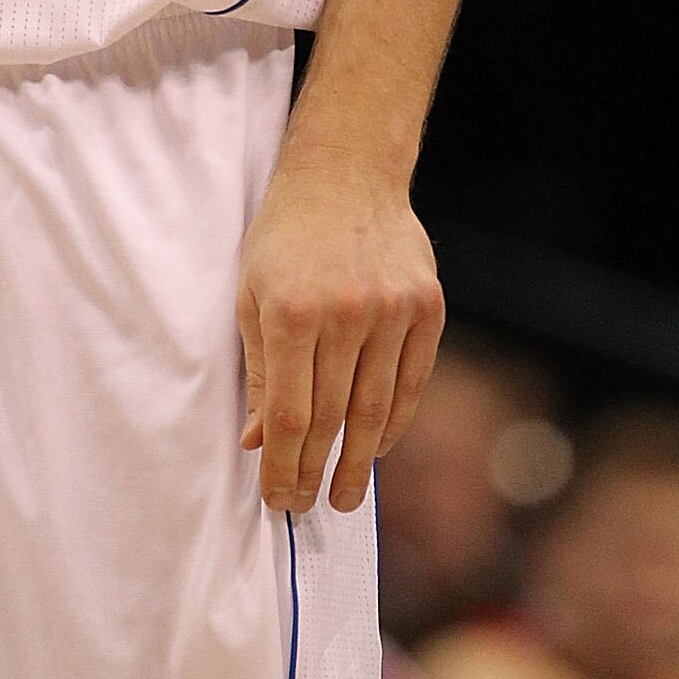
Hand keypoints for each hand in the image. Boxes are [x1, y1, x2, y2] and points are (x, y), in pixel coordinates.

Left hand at [236, 159, 443, 515]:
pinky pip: (412, 381)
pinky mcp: (427, 306)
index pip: (290, 413)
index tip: (279, 499)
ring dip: (360, 460)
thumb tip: (261, 444)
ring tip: (346, 494)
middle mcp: (345, 313)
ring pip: (376, 407)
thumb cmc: (286, 235)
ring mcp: (392, 309)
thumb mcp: (252, 294)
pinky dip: (394, 422)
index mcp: (290, 310)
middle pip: (333, 417)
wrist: (346, 172)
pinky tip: (377, 446)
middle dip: (318, 471)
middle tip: (309, 506)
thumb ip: (260, 372)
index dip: (285, 465)